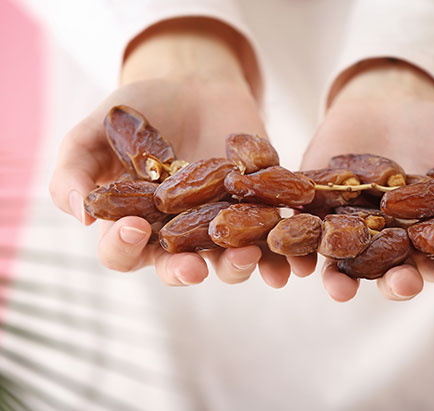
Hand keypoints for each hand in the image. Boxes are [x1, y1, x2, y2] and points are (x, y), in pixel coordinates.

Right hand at [49, 18, 307, 286]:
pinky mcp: (258, 207)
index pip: (123, 251)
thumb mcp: (95, 132)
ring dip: (239, 265)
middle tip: (196, 268)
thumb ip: (75, 170)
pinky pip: (270, 232)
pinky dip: (282, 247)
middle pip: (181, 267)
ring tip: (249, 257)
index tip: (134, 227)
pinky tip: (292, 256)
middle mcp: (179, 235)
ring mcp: (222, 223)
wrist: (192, 82)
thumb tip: (79, 215)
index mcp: (136, 224)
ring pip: (229, 259)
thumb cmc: (137, 109)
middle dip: (187, 271)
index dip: (125, 246)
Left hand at [301, 59, 433, 301]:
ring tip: (341, 289)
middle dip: (401, 282)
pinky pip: (307, 236)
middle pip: (395, 273)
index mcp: (429, 237)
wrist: (389, 100)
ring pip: (347, 266)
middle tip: (406, 281)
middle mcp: (390, 242)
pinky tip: (299, 263)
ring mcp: (352, 230)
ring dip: (343, 282)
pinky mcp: (317, 211)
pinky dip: (302, 251)